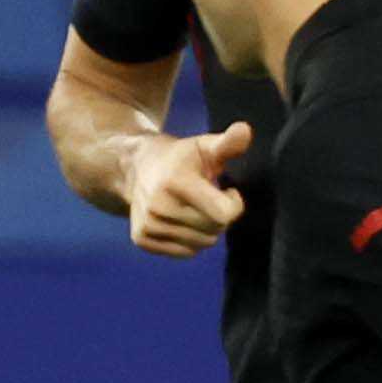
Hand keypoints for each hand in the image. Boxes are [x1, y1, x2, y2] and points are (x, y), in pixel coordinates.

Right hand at [123, 121, 250, 257]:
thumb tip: (245, 130)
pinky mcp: (141, 239)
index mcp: (176, 181)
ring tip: (194, 208)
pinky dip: (190, 240)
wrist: (136, 168)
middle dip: (220, 216)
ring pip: (201, 244)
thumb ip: (227, 143)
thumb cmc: (180, 157)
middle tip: (208, 199)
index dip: (233, 203)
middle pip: (214, 230)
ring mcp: (148, 224)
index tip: (227, 190)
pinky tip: (182, 220)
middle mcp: (159, 205)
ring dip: (206, 229)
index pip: (223, 213)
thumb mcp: (204, 146)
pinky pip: (185, 252)